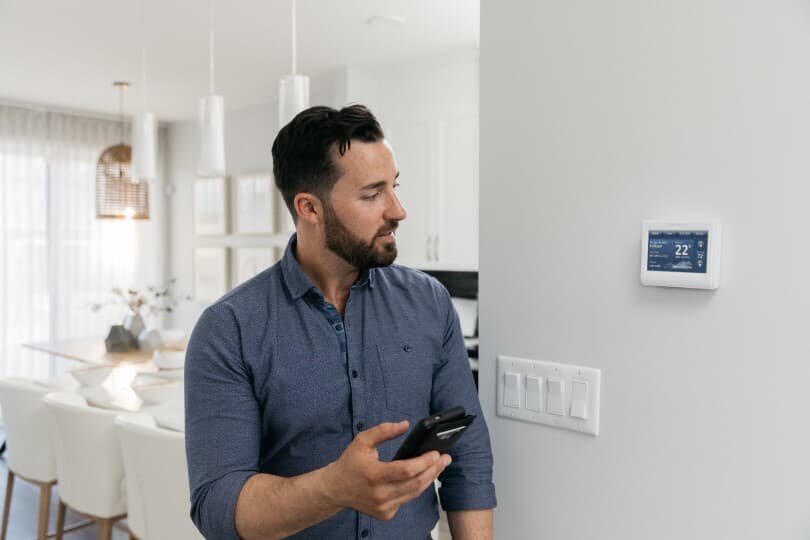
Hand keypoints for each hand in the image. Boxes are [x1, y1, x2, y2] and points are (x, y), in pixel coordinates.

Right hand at [322, 420, 451, 520]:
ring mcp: (383, 507)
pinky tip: (422, 477)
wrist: (336, 489)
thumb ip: (384, 430)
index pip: (406, 470)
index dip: (424, 462)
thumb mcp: (362, 440)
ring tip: (439, 466)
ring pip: (414, 493)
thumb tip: (405, 424)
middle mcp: (379, 494)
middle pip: (415, 483)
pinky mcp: (386, 514)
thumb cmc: (350, 462)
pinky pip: (407, 499)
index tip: (436, 453)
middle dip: (434, 470)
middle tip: (445, 458)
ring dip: (429, 479)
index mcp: (373, 475)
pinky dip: (416, 488)